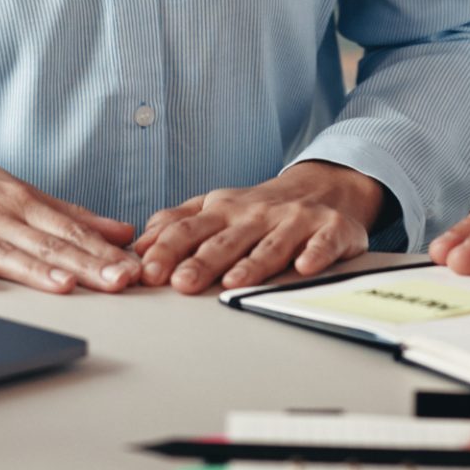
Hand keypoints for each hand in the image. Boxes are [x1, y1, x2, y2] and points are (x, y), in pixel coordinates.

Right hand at [0, 144, 139, 294]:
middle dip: (83, 264)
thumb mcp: (22, 193)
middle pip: (43, 243)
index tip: (132, 270)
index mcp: (20, 204)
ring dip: (33, 268)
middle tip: (118, 281)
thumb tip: (121, 231)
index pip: (68, 231)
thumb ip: (71, 215)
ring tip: (66, 284)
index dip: (102, 252)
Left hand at [136, 161, 384, 293]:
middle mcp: (256, 214)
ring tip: (232, 283)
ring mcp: (293, 221)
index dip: (168, 249)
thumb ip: (180, 222)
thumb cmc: (261, 207)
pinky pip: (322, 244)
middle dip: (202, 261)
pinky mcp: (329, 230)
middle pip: (226, 241)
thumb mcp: (218, 207)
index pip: (190, 229)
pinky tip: (304, 267)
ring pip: (270, 246)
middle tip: (180, 283)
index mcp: (224, 210)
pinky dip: (314, 254)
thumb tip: (141, 242)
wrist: (324, 185)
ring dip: (251, 264)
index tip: (147, 272)